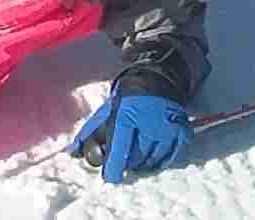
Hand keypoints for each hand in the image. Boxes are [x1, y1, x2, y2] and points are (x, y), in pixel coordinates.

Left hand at [68, 91, 191, 183]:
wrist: (158, 79)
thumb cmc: (127, 98)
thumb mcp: (106, 111)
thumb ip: (89, 134)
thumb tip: (72, 154)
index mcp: (127, 113)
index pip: (119, 147)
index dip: (113, 167)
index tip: (110, 176)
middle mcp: (149, 120)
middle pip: (135, 158)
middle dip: (127, 163)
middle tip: (123, 159)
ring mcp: (168, 126)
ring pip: (152, 161)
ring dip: (142, 164)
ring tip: (137, 156)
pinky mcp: (182, 131)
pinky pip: (169, 158)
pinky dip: (159, 161)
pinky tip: (152, 156)